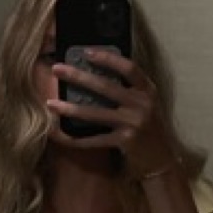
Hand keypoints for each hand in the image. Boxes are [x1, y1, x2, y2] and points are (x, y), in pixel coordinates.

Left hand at [46, 49, 177, 178]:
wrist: (161, 160)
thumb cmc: (149, 129)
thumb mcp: (146, 104)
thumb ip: (130, 90)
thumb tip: (99, 74)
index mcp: (147, 90)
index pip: (128, 68)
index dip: (107, 58)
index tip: (86, 52)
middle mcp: (141, 104)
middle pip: (105, 86)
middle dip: (78, 76)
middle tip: (57, 69)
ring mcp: (133, 123)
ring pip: (95, 113)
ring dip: (70, 109)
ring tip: (51, 104)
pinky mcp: (125, 141)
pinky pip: (95, 139)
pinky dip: (77, 139)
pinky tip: (62, 136)